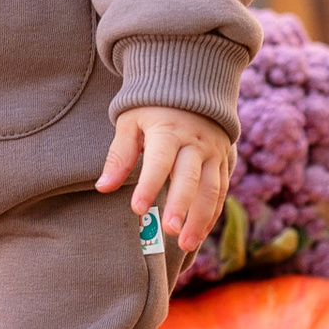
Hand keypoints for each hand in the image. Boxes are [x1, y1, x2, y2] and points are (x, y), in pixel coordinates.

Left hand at [97, 103, 233, 258]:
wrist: (193, 84)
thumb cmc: (153, 107)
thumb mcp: (131, 122)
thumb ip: (120, 155)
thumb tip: (103, 187)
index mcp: (169, 130)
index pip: (159, 161)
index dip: (148, 186)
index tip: (137, 209)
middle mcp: (195, 142)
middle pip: (190, 178)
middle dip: (180, 206)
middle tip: (168, 232)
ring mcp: (214, 152)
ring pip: (212, 189)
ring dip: (200, 219)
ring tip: (185, 244)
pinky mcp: (224, 160)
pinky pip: (222, 190)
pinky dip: (212, 214)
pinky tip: (199, 234)